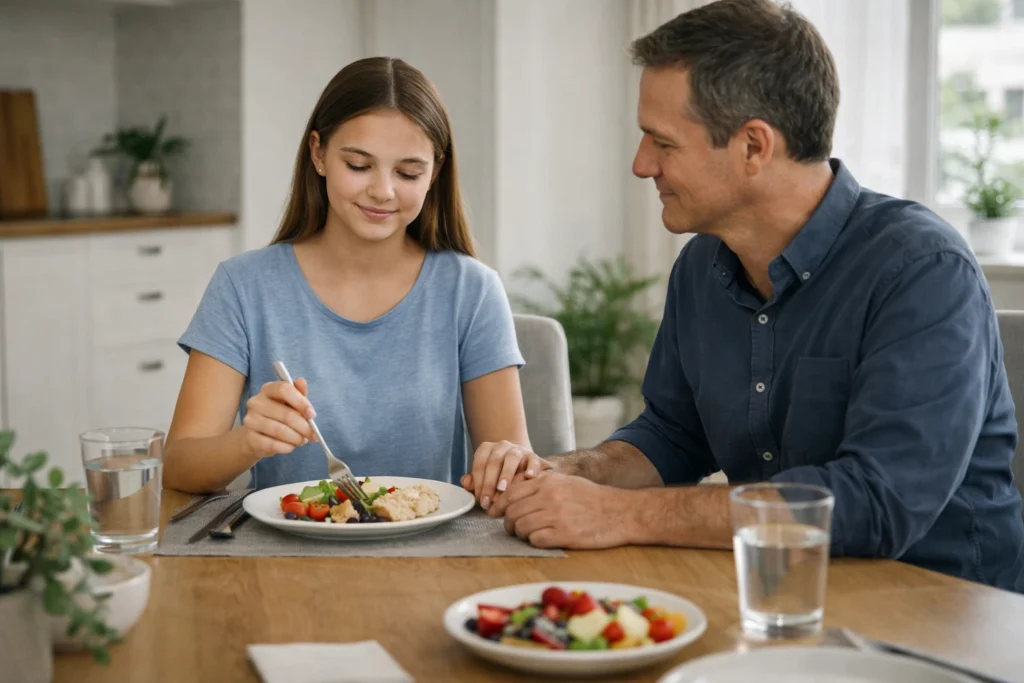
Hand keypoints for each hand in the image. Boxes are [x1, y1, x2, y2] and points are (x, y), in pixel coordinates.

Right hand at [240, 378, 317, 459]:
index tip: (312, 415)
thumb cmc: (278, 416)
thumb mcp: (290, 403)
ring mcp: (250, 420)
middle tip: (313, 435)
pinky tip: (290, 446)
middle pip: (286, 414)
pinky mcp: (250, 437)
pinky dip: (286, 447)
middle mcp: (256, 402)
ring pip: (280, 431)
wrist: (256, 436)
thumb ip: (298, 393)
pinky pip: (272, 444)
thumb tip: (302, 382)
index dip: (301, 402)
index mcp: (268, 389)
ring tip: (302, 440)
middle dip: (304, 427)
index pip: (284, 389)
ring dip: (296, 438)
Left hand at [460, 440, 551, 510]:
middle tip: (490, 501)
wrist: (521, 467)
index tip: (482, 500)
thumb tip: (466, 483)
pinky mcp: (534, 456)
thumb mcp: (484, 479)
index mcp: (487, 449)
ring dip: (506, 474)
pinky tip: (529, 477)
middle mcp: (502, 446)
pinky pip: (533, 459)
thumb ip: (474, 482)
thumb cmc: (498, 477)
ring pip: (512, 458)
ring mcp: (519, 450)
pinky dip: (531, 467)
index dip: (479, 483)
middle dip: (490, 482)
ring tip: (503, 489)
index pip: (480, 464)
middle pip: (494, 462)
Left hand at [500, 471, 636, 548]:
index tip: (495, 513)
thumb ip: (542, 486)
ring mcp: (556, 516)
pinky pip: (535, 540)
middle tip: (512, 528)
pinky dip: (534, 542)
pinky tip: (542, 539)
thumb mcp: (567, 482)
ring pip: (521, 527)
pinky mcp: (563, 535)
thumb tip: (515, 497)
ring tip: (527, 535)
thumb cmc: (594, 498)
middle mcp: (549, 497)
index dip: (500, 505)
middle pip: (513, 512)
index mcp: (548, 482)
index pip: (512, 493)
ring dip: (520, 534)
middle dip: (508, 523)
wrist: (621, 512)